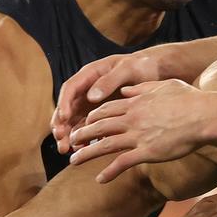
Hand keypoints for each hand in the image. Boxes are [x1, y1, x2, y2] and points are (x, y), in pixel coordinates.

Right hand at [51, 52, 167, 153]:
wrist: (155, 72)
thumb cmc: (141, 66)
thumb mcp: (128, 69)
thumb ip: (110, 81)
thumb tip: (91, 97)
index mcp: (90, 75)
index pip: (70, 89)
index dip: (64, 103)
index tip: (64, 118)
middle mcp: (87, 89)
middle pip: (68, 107)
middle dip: (61, 124)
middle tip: (61, 140)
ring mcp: (93, 103)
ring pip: (75, 120)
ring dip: (69, 134)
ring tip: (66, 150)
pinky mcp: (102, 114)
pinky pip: (89, 127)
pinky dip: (85, 137)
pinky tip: (84, 149)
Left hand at [68, 79, 216, 182]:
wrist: (204, 116)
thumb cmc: (191, 100)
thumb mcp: (165, 86)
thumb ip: (143, 88)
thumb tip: (127, 89)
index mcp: (136, 102)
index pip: (106, 109)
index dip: (92, 118)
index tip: (85, 124)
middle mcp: (132, 119)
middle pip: (99, 126)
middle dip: (82, 134)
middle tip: (71, 141)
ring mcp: (137, 136)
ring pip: (104, 145)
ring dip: (86, 154)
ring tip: (74, 160)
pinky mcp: (146, 152)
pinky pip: (121, 163)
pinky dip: (108, 172)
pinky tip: (99, 179)